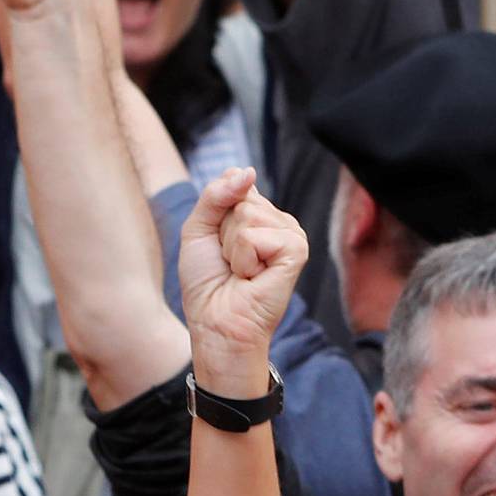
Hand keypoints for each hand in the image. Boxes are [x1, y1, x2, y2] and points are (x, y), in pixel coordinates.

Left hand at [177, 169, 307, 372]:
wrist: (216, 324)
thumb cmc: (208, 284)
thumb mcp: (199, 229)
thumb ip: (216, 194)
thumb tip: (248, 171)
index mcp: (259, 214)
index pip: (235, 182)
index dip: (214, 214)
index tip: (218, 246)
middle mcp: (278, 221)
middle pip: (240, 198)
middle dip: (222, 234)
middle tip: (230, 264)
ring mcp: (291, 235)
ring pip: (247, 215)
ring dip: (232, 248)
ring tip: (241, 273)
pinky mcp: (297, 250)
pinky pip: (255, 235)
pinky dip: (244, 259)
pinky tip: (253, 277)